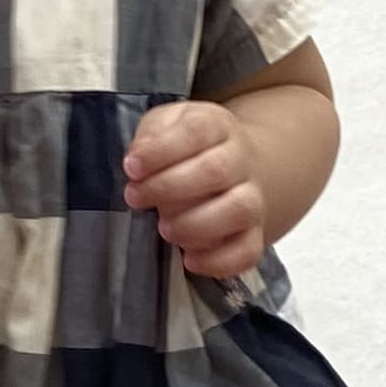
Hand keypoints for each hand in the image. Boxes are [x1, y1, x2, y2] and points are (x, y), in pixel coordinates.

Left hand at [125, 99, 266, 275]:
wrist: (233, 170)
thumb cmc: (186, 149)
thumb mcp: (165, 126)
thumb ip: (150, 135)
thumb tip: (138, 159)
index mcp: (218, 127)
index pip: (197, 131)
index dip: (161, 150)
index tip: (132, 168)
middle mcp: (241, 161)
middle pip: (216, 171)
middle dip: (169, 187)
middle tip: (136, 198)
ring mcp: (252, 199)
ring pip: (239, 211)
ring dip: (196, 224)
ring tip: (164, 229)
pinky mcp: (253, 235)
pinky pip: (247, 252)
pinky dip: (218, 261)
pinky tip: (189, 259)